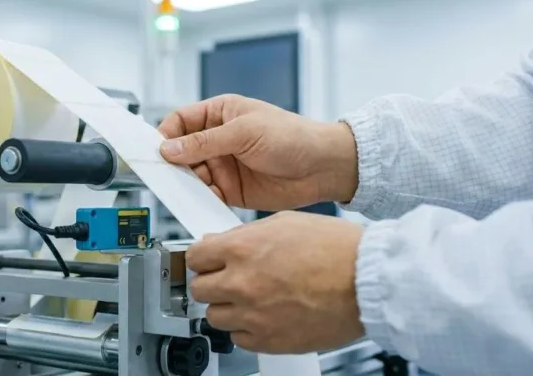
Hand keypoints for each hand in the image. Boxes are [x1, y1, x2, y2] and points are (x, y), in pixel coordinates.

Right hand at [158, 94, 357, 210]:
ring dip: (185, 182)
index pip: (181, 121)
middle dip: (172, 162)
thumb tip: (170, 147)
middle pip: (181, 150)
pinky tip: (201, 199)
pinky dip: (200, 198)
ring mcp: (224, 165)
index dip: (166, 134)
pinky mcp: (231, 189)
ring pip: (190, 174)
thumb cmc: (294, 136)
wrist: (324, 168)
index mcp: (220, 114)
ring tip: (186, 187)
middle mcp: (218, 139)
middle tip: (165, 172)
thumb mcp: (245, 132)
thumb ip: (205, 142)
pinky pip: (206, 194)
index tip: (156, 149)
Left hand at [187, 212, 364, 353]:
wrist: (369, 280)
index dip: (202, 257)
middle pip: (199, 288)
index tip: (208, 260)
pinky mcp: (269, 341)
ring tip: (251, 297)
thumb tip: (222, 243)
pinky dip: (246, 328)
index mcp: (242, 249)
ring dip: (228, 306)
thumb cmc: (337, 249)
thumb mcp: (284, 222)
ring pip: (215, 316)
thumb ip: (245, 235)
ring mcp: (253, 315)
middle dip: (212, 281)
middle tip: (229, 278)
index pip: (194, 256)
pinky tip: (264, 315)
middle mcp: (242, 283)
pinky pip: (238, 339)